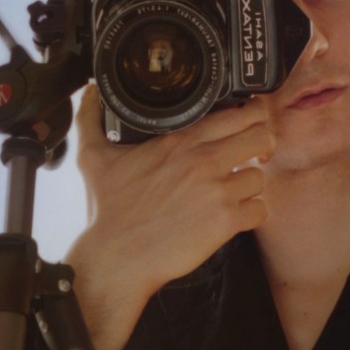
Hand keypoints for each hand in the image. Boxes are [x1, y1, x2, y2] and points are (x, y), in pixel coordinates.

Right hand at [64, 84, 275, 349]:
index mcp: (179, 139)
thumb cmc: (108, 211)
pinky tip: (235, 218)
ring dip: (251, 185)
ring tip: (234, 193)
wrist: (116, 258)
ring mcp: (216, 191)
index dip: (248, 116)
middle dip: (260, 145)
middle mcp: (202, 160)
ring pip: (261, 175)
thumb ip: (91, 119)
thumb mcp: (94, 157)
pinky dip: (252, 215)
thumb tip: (88, 92)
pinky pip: (260, 210)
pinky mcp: (224, 222)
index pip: (236, 112)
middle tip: (250, 156)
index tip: (244, 124)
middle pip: (261, 135)